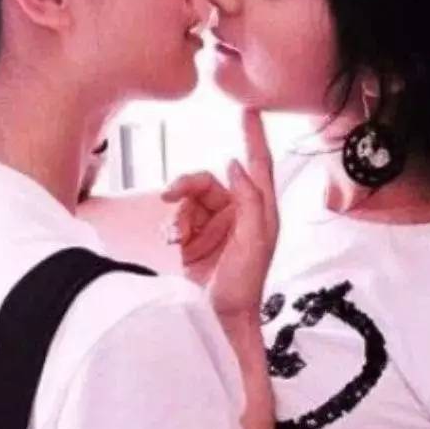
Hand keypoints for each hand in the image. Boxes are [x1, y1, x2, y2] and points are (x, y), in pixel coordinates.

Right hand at [162, 110, 278, 318]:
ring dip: (178, 213)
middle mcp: (237, 213)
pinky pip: (178, 217)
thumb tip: (234, 165)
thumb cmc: (243, 284)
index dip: (253, 136)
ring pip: (189, 198)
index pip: (258, 164)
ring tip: (175, 235)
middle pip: (210, 181)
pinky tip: (173, 241)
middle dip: (188, 185)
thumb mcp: (254, 240)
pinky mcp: (194, 237)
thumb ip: (248, 199)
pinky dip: (172, 225)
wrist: (217, 318)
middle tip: (169, 194)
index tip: (248, 110)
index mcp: (259, 211)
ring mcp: (214, 225)